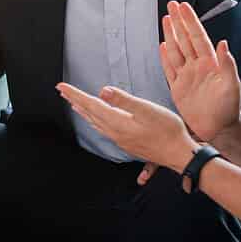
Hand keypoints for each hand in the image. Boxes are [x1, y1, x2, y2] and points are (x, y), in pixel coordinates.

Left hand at [58, 82, 197, 176]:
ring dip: (83, 111)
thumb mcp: (148, 110)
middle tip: (61, 91)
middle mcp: (114, 133)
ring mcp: (120, 139)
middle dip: (75, 101)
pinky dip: (95, 120)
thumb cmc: (168, 131)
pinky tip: (96, 120)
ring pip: (95, 122)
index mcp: (117, 123)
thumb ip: (124, 100)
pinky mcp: (127, 142)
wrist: (179, 154)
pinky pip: (103, 129)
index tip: (61, 87)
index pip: (91, 105)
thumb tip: (102, 91)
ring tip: (73, 104)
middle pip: (89, 114)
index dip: (75, 94)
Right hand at [160, 0, 240, 142]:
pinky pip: (169, 69)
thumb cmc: (229, 109)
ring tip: (166, 19)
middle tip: (172, 5)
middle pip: (185, 39)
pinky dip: (165, 57)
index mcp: (210, 64)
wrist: (219, 129)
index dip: (190, 22)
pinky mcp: (178, 88)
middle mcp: (198, 67)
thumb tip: (223, 44)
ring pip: (176, 50)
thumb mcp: (231, 86)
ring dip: (170, 34)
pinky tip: (162, 46)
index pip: (198, 37)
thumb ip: (227, 65)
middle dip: (178, 21)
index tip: (183, 7)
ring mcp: (187, 76)